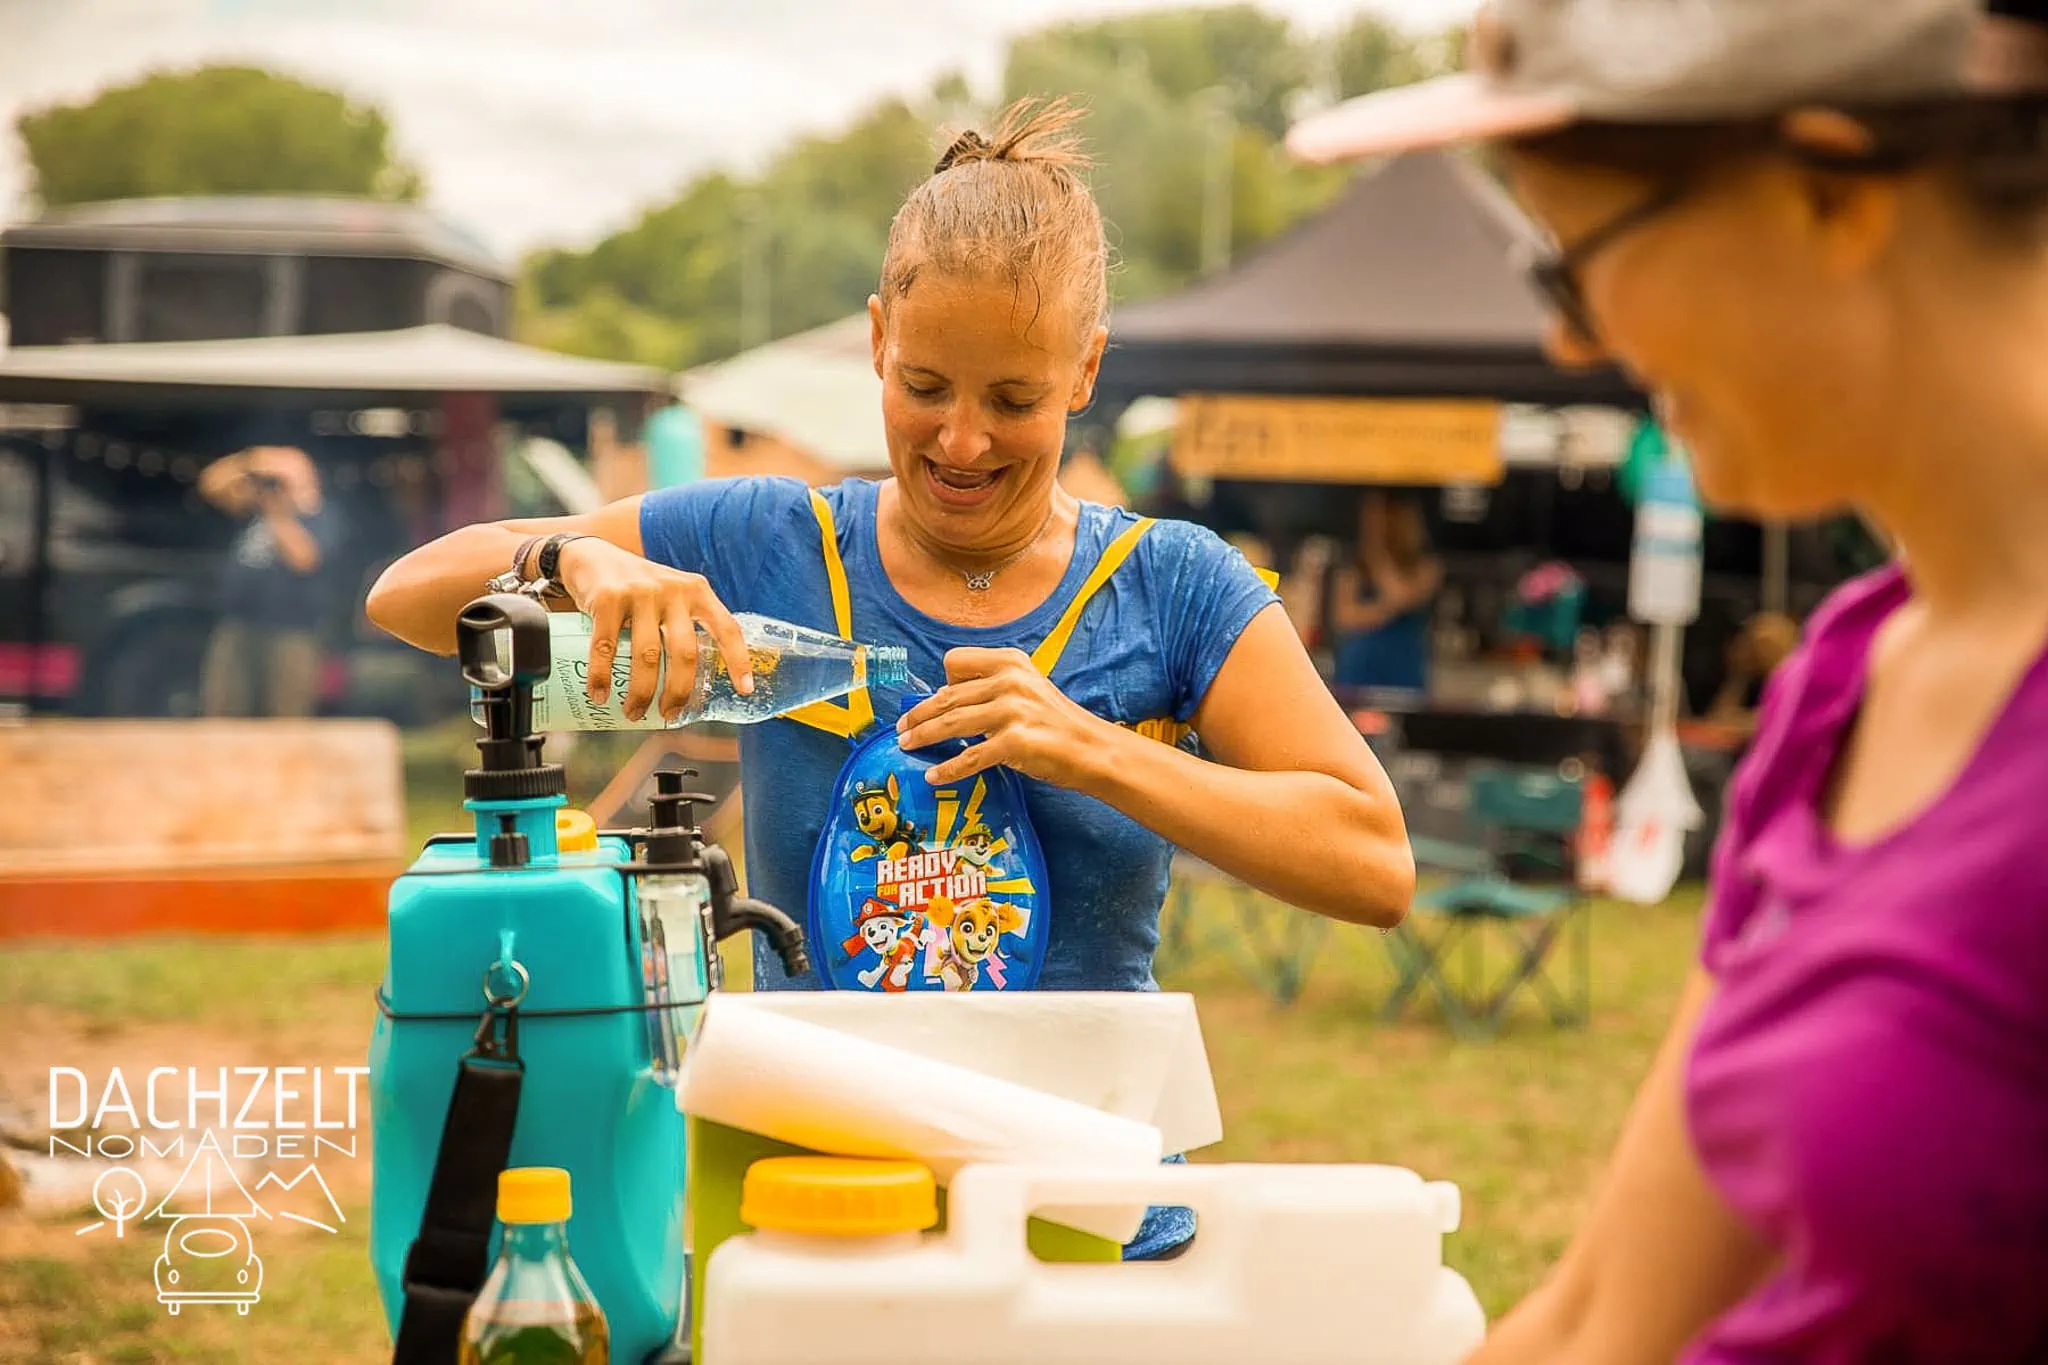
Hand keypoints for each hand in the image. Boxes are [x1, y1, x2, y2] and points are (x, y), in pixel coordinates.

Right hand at [556, 537, 752, 721]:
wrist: (591, 554)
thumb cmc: (638, 586)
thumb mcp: (672, 593)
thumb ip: (685, 622)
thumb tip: (691, 681)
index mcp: (697, 591)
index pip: (727, 628)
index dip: (739, 661)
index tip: (745, 690)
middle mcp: (673, 590)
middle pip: (685, 652)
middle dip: (679, 691)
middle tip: (669, 714)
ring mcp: (640, 593)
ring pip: (648, 656)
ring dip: (641, 692)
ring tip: (633, 712)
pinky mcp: (607, 598)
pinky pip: (606, 647)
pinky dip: (602, 676)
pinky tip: (600, 694)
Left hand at [894, 648, 1108, 787]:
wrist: (1091, 749)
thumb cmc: (1056, 722)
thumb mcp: (1027, 689)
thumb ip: (992, 689)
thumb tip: (948, 702)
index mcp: (1010, 662)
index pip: (957, 661)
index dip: (942, 681)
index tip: (934, 701)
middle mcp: (1009, 681)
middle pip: (947, 695)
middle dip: (918, 714)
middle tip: (902, 729)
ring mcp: (1012, 711)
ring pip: (951, 724)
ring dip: (923, 737)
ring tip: (907, 746)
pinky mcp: (1014, 742)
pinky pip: (969, 757)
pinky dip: (947, 768)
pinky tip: (934, 775)